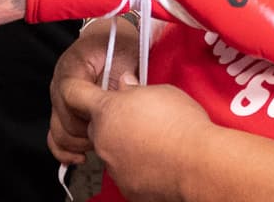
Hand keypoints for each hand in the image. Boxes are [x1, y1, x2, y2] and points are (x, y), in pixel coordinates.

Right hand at [47, 17, 140, 164]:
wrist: (114, 39)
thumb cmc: (120, 44)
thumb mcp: (125, 51)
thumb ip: (123, 72)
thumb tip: (126, 87)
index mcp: (73, 66)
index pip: (69, 96)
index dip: (87, 112)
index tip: (107, 119)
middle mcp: (60, 84)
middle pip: (64, 121)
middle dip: (87, 133)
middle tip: (110, 134)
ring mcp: (59, 99)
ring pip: (58, 133)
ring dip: (79, 143)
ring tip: (100, 143)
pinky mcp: (63, 111)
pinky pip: (56, 136)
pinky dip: (65, 150)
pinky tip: (80, 157)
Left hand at [61, 78, 210, 201]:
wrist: (198, 165)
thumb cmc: (182, 125)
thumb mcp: (161, 92)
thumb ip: (135, 89)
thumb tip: (125, 85)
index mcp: (107, 110)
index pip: (75, 95)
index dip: (76, 90)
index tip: (78, 90)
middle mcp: (103, 138)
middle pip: (97, 126)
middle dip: (112, 122)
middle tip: (137, 119)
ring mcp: (112, 166)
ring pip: (111, 151)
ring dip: (124, 146)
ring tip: (154, 142)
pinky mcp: (126, 188)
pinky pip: (125, 172)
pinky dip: (136, 167)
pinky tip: (158, 161)